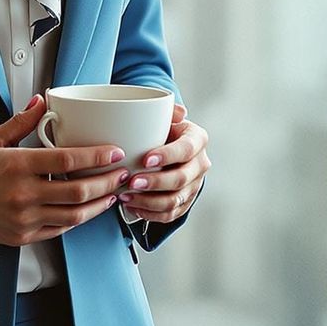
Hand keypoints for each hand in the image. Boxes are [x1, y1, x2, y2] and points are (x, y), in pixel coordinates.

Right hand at [0, 95, 136, 247]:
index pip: (67, 160)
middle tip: (123, 174)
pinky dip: (78, 220)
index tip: (114, 152)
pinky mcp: (23, 236)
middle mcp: (23, 194)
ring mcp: (24, 218)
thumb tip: (40, 102)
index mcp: (17, 166)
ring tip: (113, 193)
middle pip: (78, 191)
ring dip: (99, 205)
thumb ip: (20, 122)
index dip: (96, 157)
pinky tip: (88, 209)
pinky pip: (59, 230)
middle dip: (107, 182)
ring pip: (74, 215)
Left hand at [118, 101, 209, 224]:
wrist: (168, 147)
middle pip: (181, 179)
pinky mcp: (186, 202)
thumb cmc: (162, 130)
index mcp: (197, 139)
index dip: (167, 156)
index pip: (186, 149)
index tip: (145, 159)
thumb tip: (180, 112)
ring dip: (149, 201)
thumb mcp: (164, 117)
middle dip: (155, 182)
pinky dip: (150, 214)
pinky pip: (170, 214)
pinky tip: (133, 207)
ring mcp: (194, 185)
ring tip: (125, 196)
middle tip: (131, 182)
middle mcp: (200, 164)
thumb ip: (167, 111)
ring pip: (175, 200)